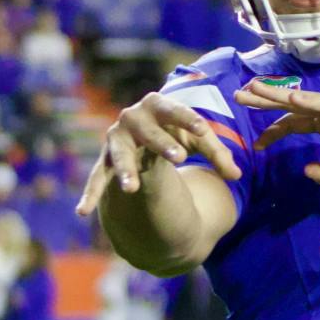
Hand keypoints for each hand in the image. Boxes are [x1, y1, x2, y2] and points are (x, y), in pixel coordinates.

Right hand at [76, 90, 243, 216]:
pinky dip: (90, 194)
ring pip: (119, 154)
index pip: (173, 110)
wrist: (145, 138)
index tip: (202, 130)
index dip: (188, 118)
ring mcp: (116, 141)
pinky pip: (97, 178)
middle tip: (179, 156)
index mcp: (158, 106)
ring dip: (125, 170)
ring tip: (131, 189)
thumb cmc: (177, 133)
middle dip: (160, 141)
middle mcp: (132, 119)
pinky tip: (82, 212)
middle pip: (146, 129)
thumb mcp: (199, 142)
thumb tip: (237, 176)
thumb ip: (218, 156)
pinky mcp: (105, 162)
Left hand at [233, 82, 319, 189]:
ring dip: (278, 94)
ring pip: (303, 100)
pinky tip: (288, 98)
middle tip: (239, 96)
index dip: (275, 131)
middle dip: (265, 101)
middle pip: (293, 106)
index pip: (296, 124)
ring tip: (253, 89)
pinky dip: (307, 100)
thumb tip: (306, 171)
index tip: (256, 144)